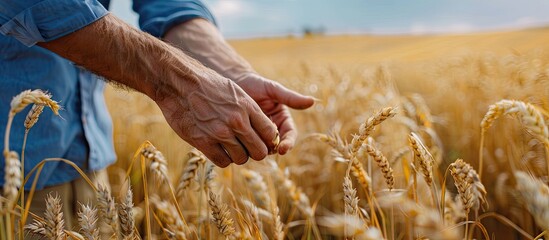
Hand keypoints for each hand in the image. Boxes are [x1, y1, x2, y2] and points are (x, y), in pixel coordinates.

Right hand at [156, 69, 278, 166]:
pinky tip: (218, 149)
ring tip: (230, 146)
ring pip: (242, 159)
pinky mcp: (203, 142)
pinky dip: (223, 158)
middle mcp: (237, 121)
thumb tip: (262, 129)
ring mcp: (220, 133)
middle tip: (247, 147)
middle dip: (255, 152)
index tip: (260, 140)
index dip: (268, 140)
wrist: (178, 82)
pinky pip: (223, 162)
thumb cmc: (207, 85)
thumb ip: (249, 111)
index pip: (270, 133)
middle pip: (259, 151)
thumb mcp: (235, 91)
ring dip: (238, 155)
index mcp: (248, 107)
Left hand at [234, 73, 314, 154]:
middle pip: (277, 146)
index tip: (283, 149)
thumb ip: (291, 98)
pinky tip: (242, 143)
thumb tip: (312, 101)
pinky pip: (248, 146)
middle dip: (273, 149)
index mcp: (283, 120)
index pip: (290, 135)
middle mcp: (273, 129)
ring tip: (252, 143)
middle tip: (266, 150)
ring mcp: (258, 134)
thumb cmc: (256, 84)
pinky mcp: (245, 136)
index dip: (288, 143)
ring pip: (263, 148)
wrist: (235, 83)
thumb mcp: (273, 90)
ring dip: (260, 149)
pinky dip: (247, 147)